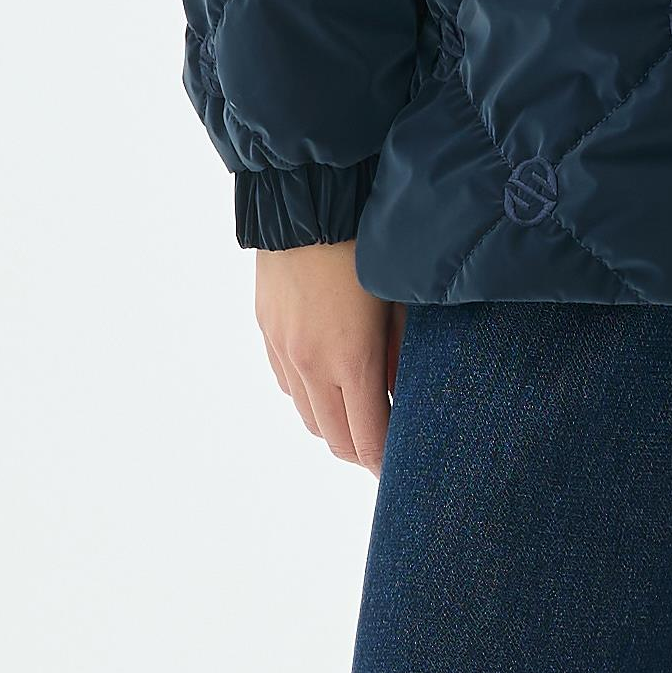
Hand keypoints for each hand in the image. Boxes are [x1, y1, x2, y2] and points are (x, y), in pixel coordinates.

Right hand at [256, 242, 402, 472]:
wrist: (306, 202)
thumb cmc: (366, 246)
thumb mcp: (400, 301)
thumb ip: (404, 353)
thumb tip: (404, 391)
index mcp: (351, 361)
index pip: (368, 439)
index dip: (385, 463)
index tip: (399, 470)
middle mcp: (311, 365)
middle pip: (335, 440)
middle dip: (361, 451)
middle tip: (385, 448)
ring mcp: (284, 350)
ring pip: (308, 417)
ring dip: (334, 426)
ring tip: (359, 415)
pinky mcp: (267, 332)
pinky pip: (287, 385)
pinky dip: (309, 396)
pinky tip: (328, 381)